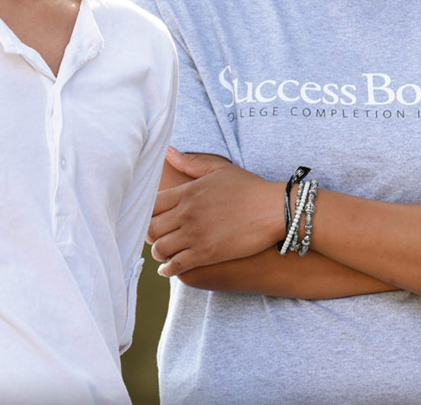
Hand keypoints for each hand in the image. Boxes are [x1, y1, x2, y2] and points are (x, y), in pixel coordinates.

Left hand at [148, 148, 284, 276]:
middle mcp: (186, 213)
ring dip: (158, 252)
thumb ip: (190, 162)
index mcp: (187, 192)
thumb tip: (168, 151)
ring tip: (162, 253)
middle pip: (150, 228)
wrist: (274, 210)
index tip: (151, 219)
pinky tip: (167, 269)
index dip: (146, 214)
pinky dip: (167, 269)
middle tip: (155, 238)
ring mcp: (195, 235)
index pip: (150, 205)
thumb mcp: (219, 169)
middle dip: (149, 235)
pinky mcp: (206, 254)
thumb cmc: (248, 188)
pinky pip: (176, 265)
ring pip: (160, 248)